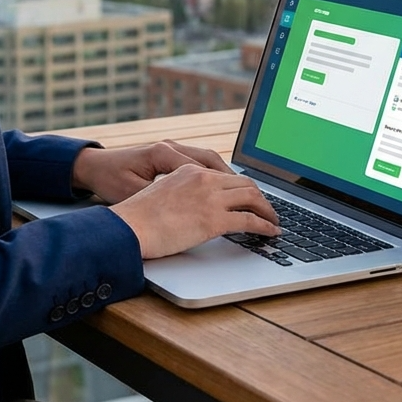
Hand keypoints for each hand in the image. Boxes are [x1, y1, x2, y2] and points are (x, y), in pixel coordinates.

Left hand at [71, 140, 234, 204]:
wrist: (94, 167)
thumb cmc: (110, 180)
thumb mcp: (134, 195)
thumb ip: (163, 202)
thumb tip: (189, 215)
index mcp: (164, 153)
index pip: (205, 171)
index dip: (228, 190)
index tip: (247, 207)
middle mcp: (172, 147)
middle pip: (215, 161)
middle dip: (239, 184)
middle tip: (260, 204)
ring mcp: (173, 149)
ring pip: (212, 161)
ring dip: (230, 180)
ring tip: (249, 199)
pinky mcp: (171, 156)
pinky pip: (202, 163)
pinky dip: (217, 176)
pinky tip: (226, 191)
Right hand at [108, 163, 280, 258]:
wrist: (128, 227)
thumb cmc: (137, 217)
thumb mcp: (163, 194)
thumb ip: (183, 194)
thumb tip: (195, 208)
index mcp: (189, 170)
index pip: (225, 175)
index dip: (242, 187)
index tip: (250, 197)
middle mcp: (202, 178)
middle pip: (244, 182)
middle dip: (260, 196)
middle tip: (268, 209)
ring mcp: (209, 197)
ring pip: (252, 197)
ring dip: (267, 210)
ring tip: (274, 221)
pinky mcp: (213, 219)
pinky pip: (249, 220)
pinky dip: (265, 226)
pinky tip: (270, 232)